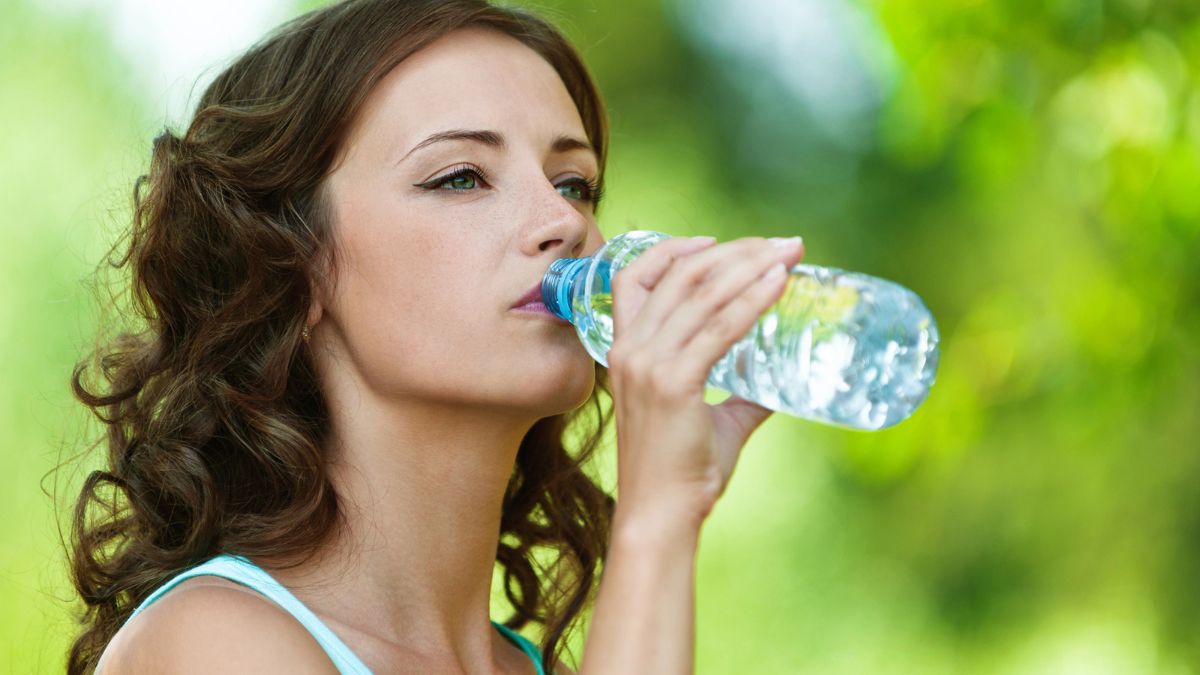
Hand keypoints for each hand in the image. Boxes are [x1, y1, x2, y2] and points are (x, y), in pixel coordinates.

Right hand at [607, 235, 804, 529]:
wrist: (661, 515)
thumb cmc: (681, 472)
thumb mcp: (710, 419)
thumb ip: (741, 394)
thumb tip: (779, 383)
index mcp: (625, 350)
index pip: (634, 277)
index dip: (673, 249)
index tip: (716, 240)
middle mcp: (631, 349)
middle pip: (680, 274)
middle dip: (735, 250)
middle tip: (782, 244)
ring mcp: (648, 363)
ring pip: (702, 293)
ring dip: (751, 265)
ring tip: (789, 254)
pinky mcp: (673, 382)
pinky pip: (720, 328)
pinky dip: (752, 299)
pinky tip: (779, 284)